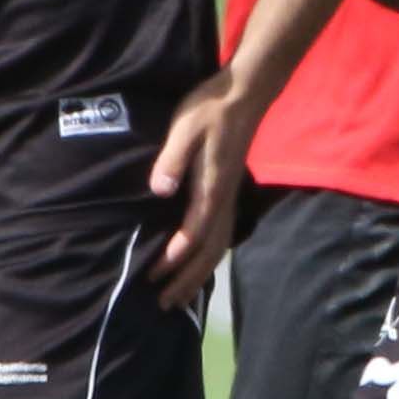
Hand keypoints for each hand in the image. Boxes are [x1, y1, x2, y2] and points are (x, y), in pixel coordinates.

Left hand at [148, 70, 260, 309]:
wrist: (245, 95)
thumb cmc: (210, 108)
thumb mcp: (185, 127)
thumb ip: (172, 159)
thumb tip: (160, 189)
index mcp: (211, 187)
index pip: (194, 233)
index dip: (174, 257)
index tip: (153, 274)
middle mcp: (223, 200)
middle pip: (209, 251)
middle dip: (187, 279)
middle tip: (164, 303)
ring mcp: (229, 198)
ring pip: (218, 248)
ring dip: (198, 275)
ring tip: (178, 298)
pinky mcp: (228, 193)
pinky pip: (220, 236)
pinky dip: (208, 260)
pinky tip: (197, 268)